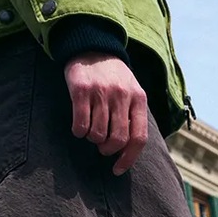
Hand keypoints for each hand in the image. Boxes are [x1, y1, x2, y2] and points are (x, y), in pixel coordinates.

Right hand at [64, 53, 147, 175]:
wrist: (93, 47)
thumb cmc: (114, 78)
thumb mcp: (132, 92)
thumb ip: (133, 117)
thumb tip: (128, 152)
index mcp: (138, 99)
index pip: (138, 138)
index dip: (128, 158)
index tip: (118, 169)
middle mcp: (122, 95)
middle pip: (117, 140)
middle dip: (108, 150)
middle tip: (102, 147)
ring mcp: (101, 92)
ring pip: (97, 134)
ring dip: (92, 139)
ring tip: (91, 130)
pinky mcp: (81, 90)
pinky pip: (80, 125)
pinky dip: (79, 132)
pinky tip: (79, 126)